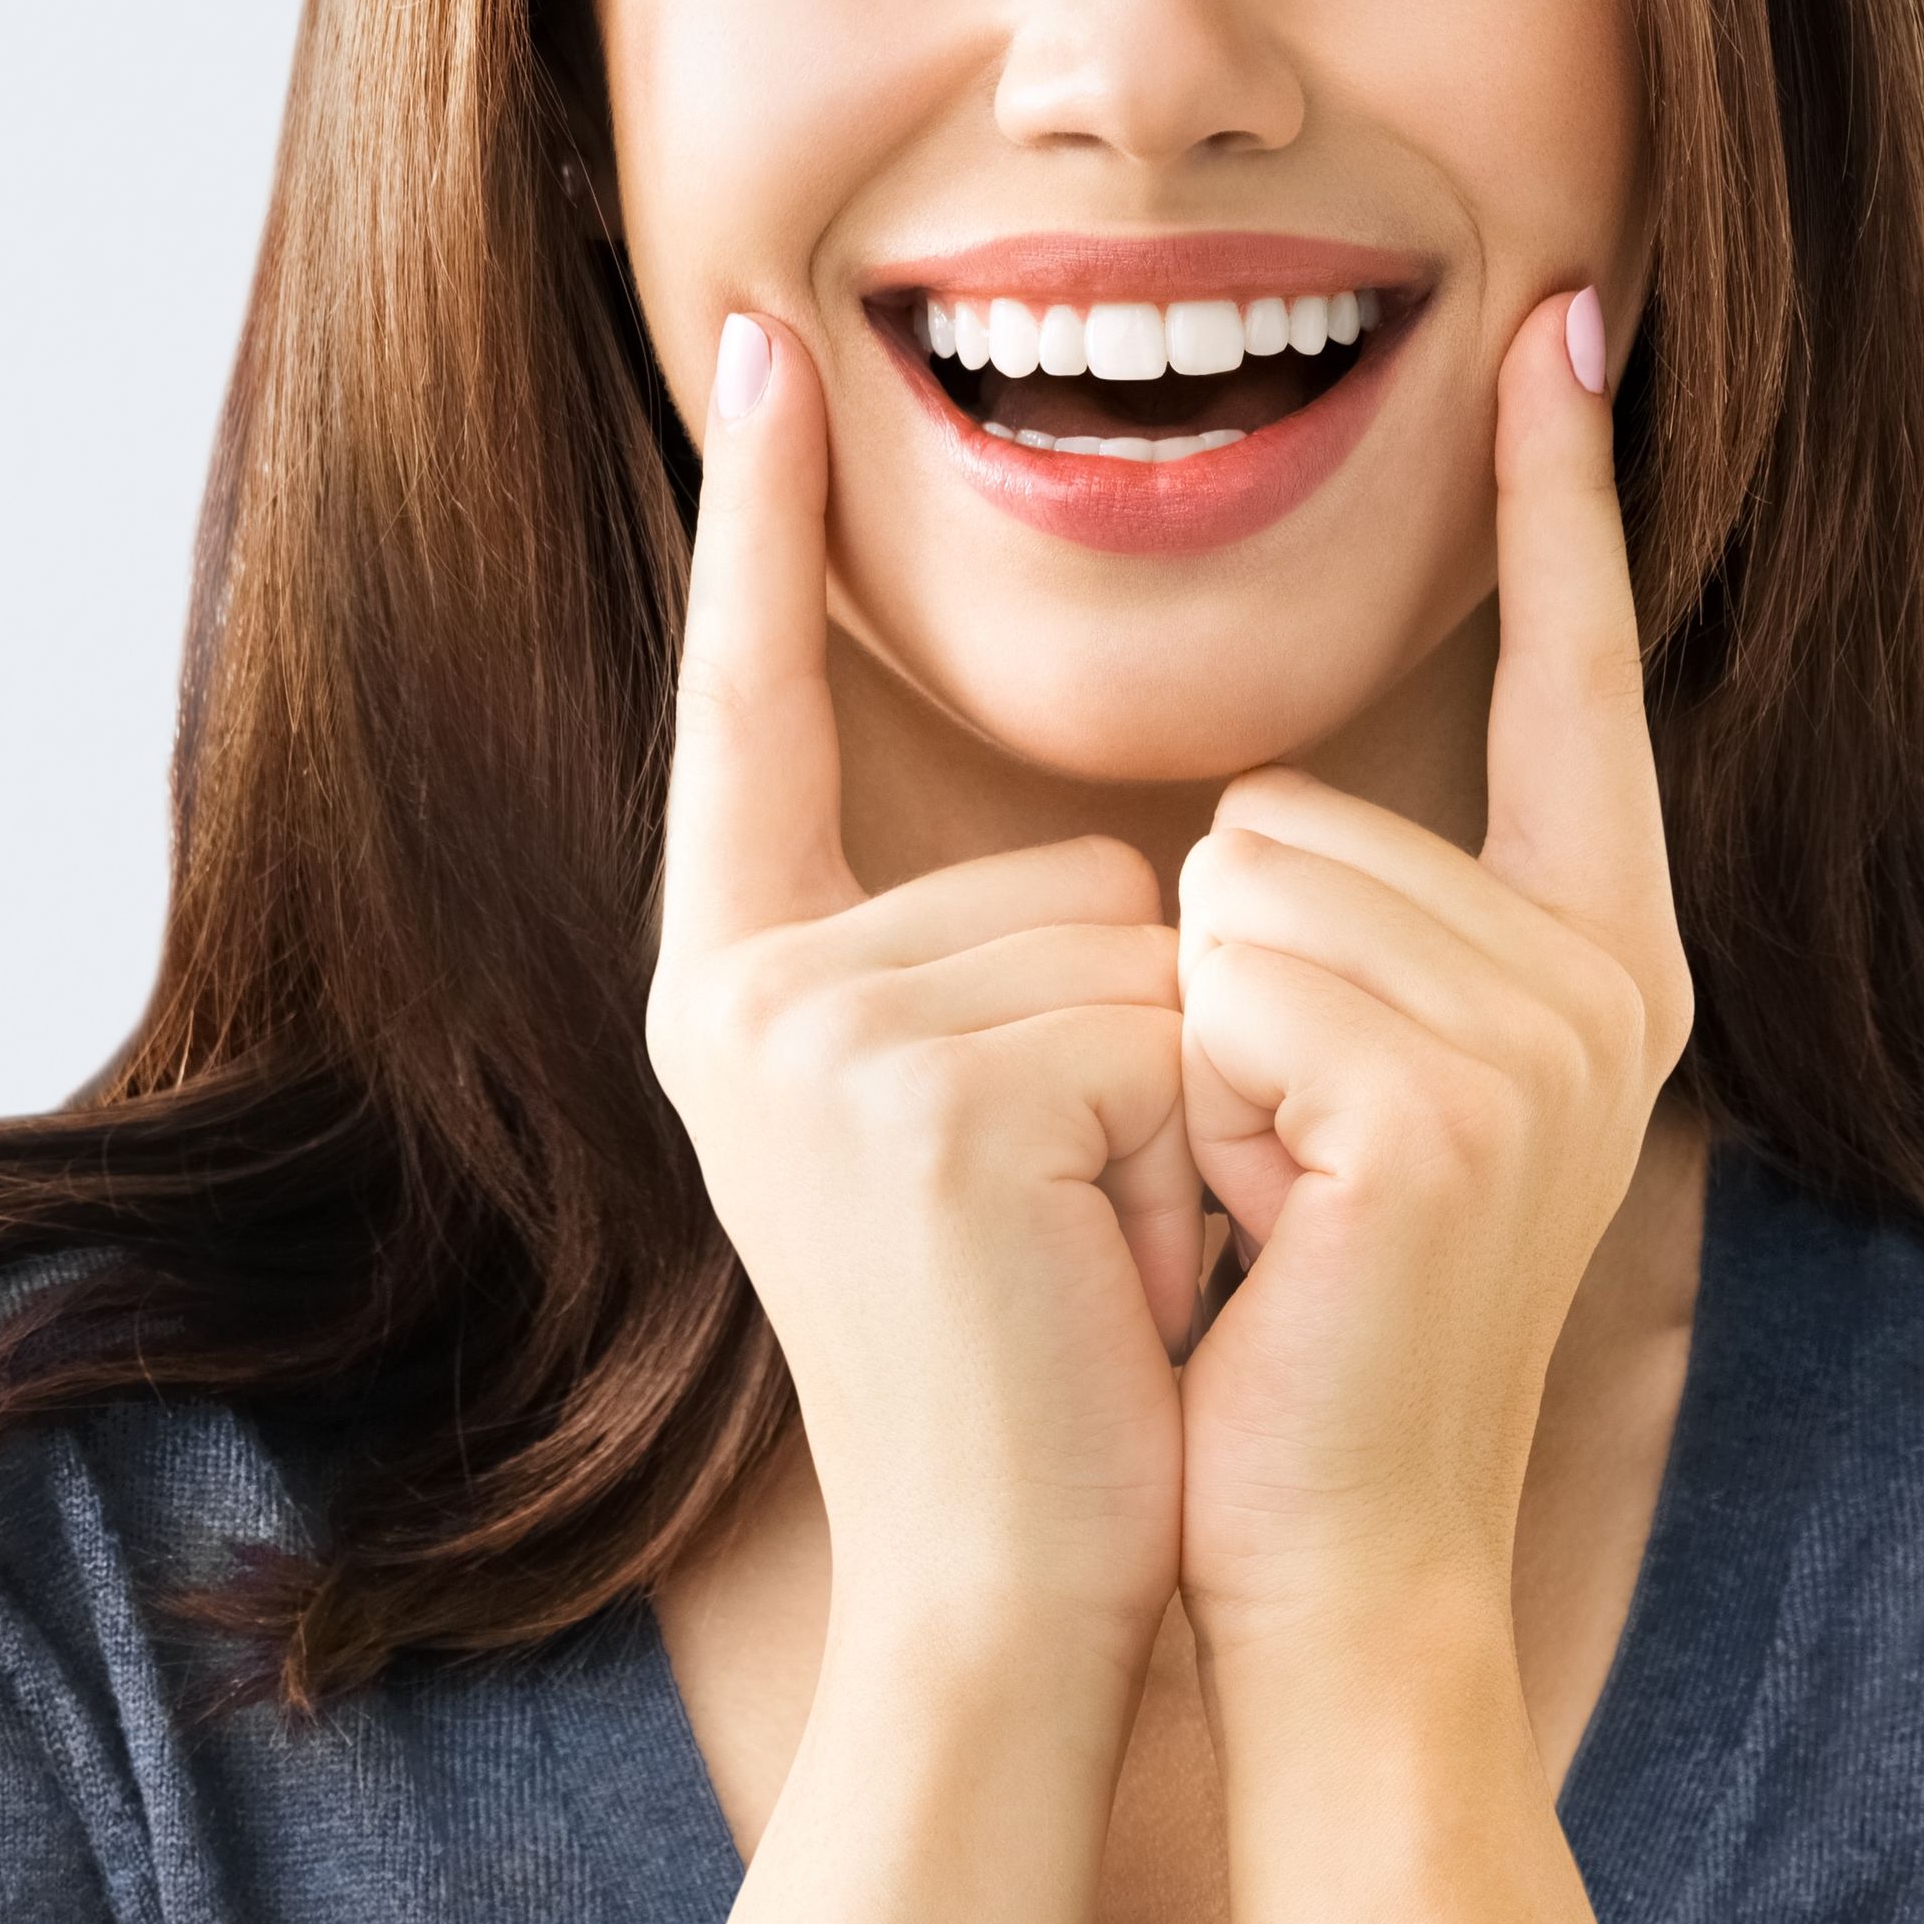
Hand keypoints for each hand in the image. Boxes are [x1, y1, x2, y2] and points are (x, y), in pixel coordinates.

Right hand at [648, 307, 1209, 1658]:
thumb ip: (977, 973)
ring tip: (1095, 1257)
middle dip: (1140, 1043)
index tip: (762, 343)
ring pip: (1132, 943)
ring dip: (1177, 1104)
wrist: (1017, 1580)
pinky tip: (1107, 1267)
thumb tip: (1142, 871)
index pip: (752, 708)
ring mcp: (815, 1035)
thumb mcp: (970, 1128)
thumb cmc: (1041, 1363)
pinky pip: (1157, 1017)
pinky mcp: (920, 1089)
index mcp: (738, 981)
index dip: (761, 527)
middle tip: (1079, 1225)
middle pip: (1067, 868)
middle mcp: (742, 991)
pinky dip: (1185, 1143)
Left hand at [1168, 286, 1696, 1645]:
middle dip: (1214, 990)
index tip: (1562, 315)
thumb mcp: (1317, 1101)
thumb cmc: (1280, 1335)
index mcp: (1590, 960)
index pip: (1576, 678)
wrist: (1315, 1557)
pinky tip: (1261, 1232)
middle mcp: (1603, 984)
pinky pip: (1224, 982)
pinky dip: (1190, 1108)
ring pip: (1238, 886)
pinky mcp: (1449, 1107)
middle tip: (1269, 1176)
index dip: (1560, 500)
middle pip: (1293, 808)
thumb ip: (1331, 945)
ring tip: (1262, 1208)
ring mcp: (1547, 1042)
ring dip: (1189, 1054)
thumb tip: (1240, 825)